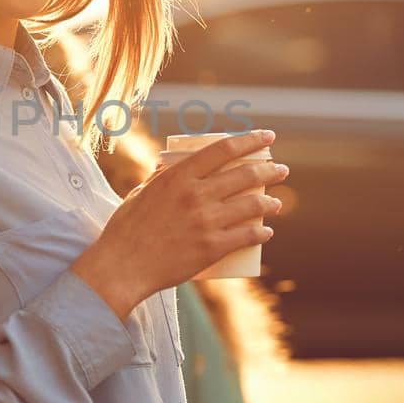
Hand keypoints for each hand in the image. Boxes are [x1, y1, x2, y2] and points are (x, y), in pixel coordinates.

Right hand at [69, 129, 288, 320]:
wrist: (123, 266)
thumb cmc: (127, 229)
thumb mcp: (141, 192)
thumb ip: (161, 177)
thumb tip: (171, 165)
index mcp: (178, 176)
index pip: (223, 150)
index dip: (249, 140)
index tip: (266, 137)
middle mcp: (196, 195)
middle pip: (245, 175)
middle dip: (269, 169)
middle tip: (280, 170)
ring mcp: (206, 221)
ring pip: (252, 205)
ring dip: (270, 202)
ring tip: (276, 202)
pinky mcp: (212, 248)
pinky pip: (246, 236)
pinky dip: (261, 233)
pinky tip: (266, 232)